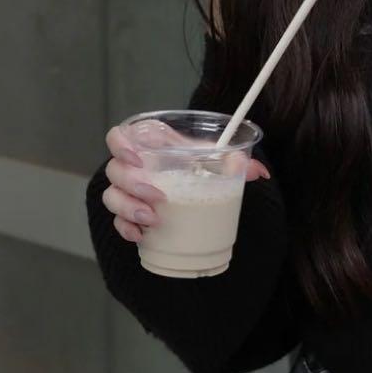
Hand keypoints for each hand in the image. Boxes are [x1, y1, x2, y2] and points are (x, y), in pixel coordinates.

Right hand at [101, 124, 270, 242]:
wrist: (199, 191)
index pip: (119, 137)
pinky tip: (140, 235)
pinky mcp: (130, 215)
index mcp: (149, 145)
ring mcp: (129, 192)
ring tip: (152, 218)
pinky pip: (118, 221)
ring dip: (128, 208)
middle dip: (132, 184)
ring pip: (112, 196)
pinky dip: (126, 228)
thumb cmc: (200, 167)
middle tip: (158, 196)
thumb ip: (235, 161)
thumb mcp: (217, 160)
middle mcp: (133, 167)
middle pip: (115, 169)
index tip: (136, 158)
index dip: (120, 145)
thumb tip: (259, 172)